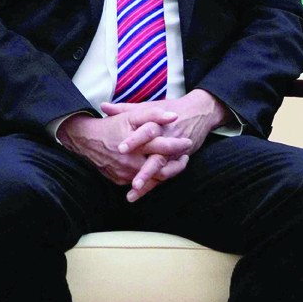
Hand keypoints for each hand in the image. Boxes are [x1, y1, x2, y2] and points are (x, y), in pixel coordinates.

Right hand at [59, 104, 190, 190]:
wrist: (86, 140)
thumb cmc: (112, 125)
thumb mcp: (132, 116)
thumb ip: (153, 115)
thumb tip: (174, 116)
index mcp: (137, 146)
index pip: (164, 147)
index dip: (178, 145)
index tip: (188, 142)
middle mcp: (131, 162)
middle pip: (161, 169)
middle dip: (176, 164)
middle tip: (186, 157)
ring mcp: (125, 174)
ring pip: (152, 178)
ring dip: (166, 172)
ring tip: (177, 163)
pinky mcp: (120, 180)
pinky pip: (140, 182)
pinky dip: (151, 177)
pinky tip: (159, 168)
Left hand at [102, 89, 227, 200]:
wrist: (199, 112)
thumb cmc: (170, 109)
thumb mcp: (149, 107)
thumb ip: (125, 108)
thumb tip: (103, 107)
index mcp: (160, 124)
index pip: (148, 132)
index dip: (134, 140)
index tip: (121, 149)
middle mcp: (169, 140)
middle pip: (158, 158)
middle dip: (146, 171)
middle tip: (133, 182)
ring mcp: (175, 152)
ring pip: (163, 170)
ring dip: (149, 182)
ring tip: (134, 191)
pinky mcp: (179, 160)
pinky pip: (166, 175)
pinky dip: (153, 185)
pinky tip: (138, 194)